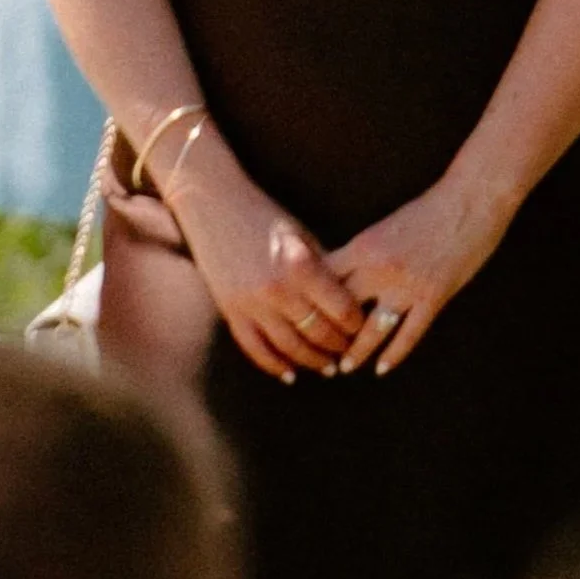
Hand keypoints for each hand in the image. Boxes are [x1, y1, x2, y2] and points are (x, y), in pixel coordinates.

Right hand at [166, 138, 363, 382]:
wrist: (213, 204)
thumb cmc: (267, 217)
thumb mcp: (304, 238)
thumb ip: (326, 270)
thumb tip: (352, 301)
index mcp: (301, 267)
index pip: (342, 310)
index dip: (357, 324)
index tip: (365, 328)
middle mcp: (277, 290)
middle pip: (318, 333)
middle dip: (339, 346)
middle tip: (351, 352)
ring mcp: (251, 303)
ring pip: (289, 347)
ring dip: (312, 361)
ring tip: (329, 367)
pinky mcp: (230, 310)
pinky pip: (254, 348)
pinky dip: (274, 365)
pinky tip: (290, 374)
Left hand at [327, 167, 513, 374]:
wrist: (471, 199)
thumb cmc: (429, 209)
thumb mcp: (386, 227)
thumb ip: (364, 252)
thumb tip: (345, 272)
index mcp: (363, 247)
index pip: (323, 281)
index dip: (307, 302)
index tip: (298, 319)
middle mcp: (379, 268)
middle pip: (341, 309)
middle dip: (326, 332)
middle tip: (316, 350)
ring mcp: (407, 285)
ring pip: (371, 329)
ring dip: (356, 352)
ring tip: (344, 367)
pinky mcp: (434, 296)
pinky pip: (409, 333)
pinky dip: (395, 354)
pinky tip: (383, 368)